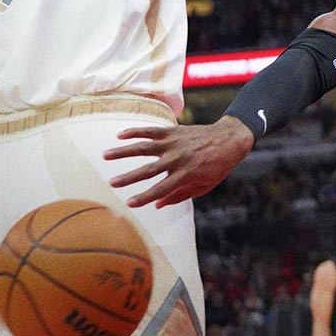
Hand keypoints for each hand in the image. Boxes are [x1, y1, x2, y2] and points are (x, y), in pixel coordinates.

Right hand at [104, 116, 254, 208]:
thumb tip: (158, 205)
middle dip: (129, 177)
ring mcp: (174, 143)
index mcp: (186, 174)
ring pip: (145, 147)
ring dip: (124, 151)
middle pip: (149, 170)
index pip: (161, 189)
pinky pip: (151, 131)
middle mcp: (178, 158)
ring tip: (105, 155)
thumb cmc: (218, 166)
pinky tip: (120, 135)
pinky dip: (135, 131)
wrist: (230, 140)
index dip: (144, 197)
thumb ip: (181, 195)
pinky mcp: (174, 131)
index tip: (129, 203)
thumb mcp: (204, 186)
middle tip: (111, 183)